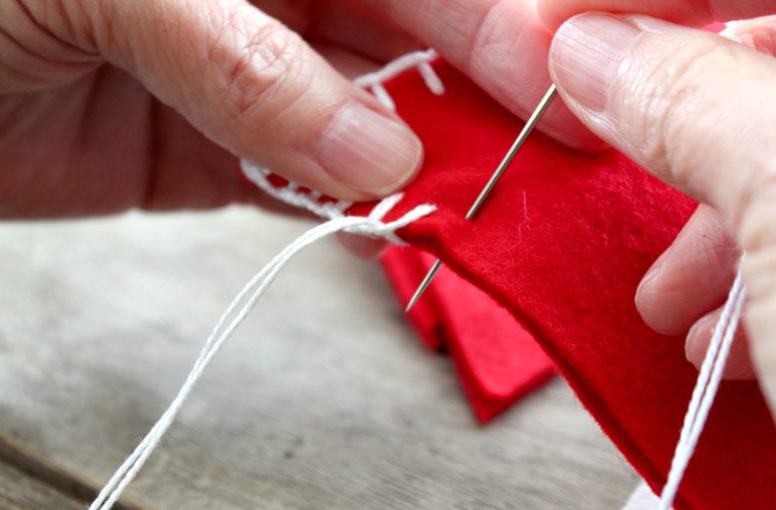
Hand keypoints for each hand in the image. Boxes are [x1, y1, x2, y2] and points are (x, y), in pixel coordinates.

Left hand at [0, 0, 594, 217]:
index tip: (560, 76)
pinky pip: (305, 180)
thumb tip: (370, 142)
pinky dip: (356, 207)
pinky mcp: (216, 155)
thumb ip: (240, 54)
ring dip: (431, 164)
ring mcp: (250, 74)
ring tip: (496, 203)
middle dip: (485, 95)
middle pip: (410, 36)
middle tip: (559, 155)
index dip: (496, 15)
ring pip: (369, 118)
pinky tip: (405, 222)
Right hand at [540, 1, 775, 423]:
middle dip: (679, 131)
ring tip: (671, 302)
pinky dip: (745, 289)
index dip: (652, 0)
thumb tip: (590, 51)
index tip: (565, 29)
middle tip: (608, 164)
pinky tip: (713, 340)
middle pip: (764, 82)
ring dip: (704, 233)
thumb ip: (692, 102)